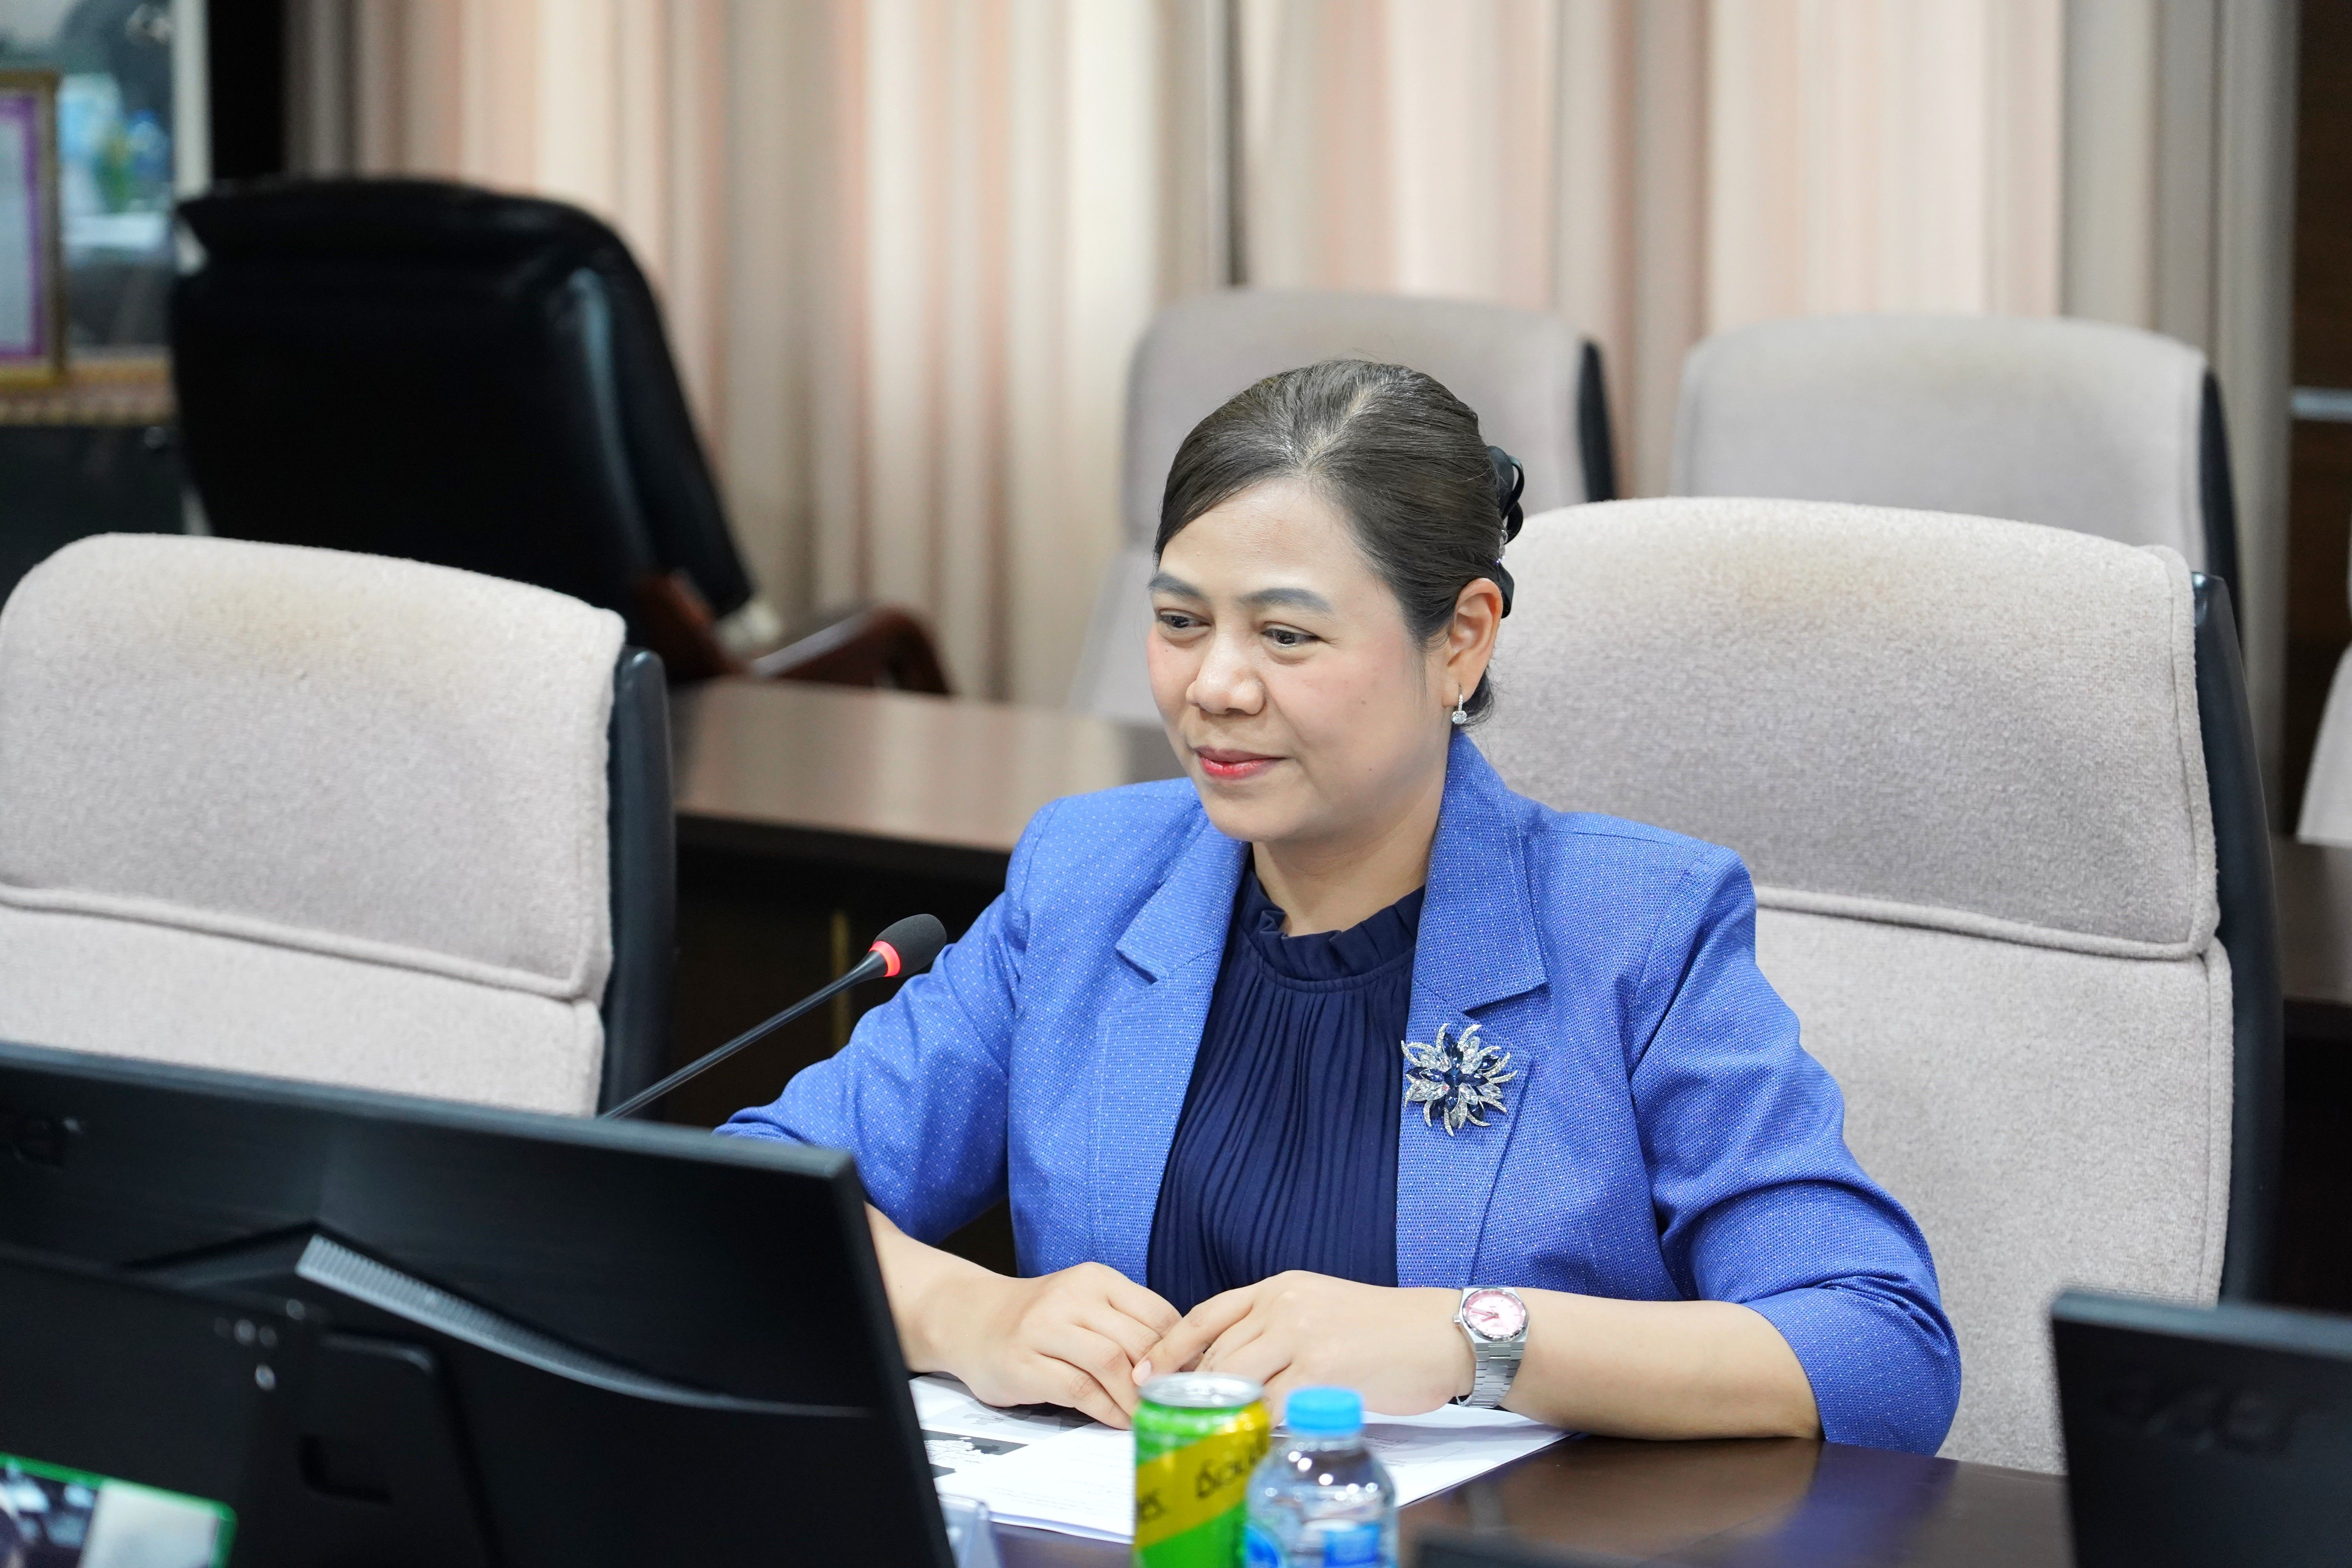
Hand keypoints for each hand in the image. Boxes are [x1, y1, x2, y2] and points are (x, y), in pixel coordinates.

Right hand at [921, 1261, 1179, 1428]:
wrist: (971, 1319)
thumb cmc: (1039, 1319)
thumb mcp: (1085, 1304)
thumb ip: (1126, 1323)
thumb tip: (1182, 1360)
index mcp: (1095, 1279)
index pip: (1157, 1314)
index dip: (1181, 1351)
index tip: (1190, 1377)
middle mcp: (1070, 1298)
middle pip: (1137, 1340)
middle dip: (1162, 1378)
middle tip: (1172, 1404)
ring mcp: (1043, 1329)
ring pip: (1110, 1364)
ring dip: (1135, 1399)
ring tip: (1146, 1417)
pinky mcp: (1023, 1364)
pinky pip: (1078, 1390)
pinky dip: (1105, 1410)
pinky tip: (1116, 1420)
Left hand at [1138, 1272, 1473, 1416]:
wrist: (1440, 1334)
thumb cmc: (1384, 1330)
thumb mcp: (1320, 1308)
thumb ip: (1275, 1327)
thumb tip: (1232, 1365)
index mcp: (1279, 1287)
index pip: (1207, 1314)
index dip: (1170, 1345)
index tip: (1145, 1372)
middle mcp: (1283, 1304)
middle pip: (1216, 1351)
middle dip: (1190, 1387)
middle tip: (1174, 1416)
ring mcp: (1302, 1335)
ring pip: (1237, 1376)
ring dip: (1221, 1407)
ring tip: (1210, 1430)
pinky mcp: (1322, 1369)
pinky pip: (1272, 1404)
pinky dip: (1258, 1423)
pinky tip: (1257, 1436)